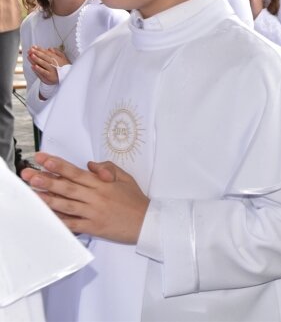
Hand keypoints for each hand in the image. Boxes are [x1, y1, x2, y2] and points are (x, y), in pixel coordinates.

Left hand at [21, 153, 149, 244]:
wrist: (147, 222)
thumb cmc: (135, 200)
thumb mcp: (125, 178)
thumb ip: (107, 168)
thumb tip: (89, 165)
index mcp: (103, 184)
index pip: (76, 172)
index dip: (58, 165)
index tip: (43, 159)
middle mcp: (96, 197)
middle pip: (67, 187)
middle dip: (46, 180)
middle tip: (29, 174)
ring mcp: (93, 213)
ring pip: (66, 205)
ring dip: (48, 198)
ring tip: (32, 192)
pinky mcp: (93, 227)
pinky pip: (73, 224)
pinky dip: (59, 220)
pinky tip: (47, 216)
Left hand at [28, 46, 69, 85]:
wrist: (68, 77)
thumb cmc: (65, 67)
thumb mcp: (64, 58)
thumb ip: (57, 52)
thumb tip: (50, 48)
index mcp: (56, 58)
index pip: (47, 53)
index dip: (40, 49)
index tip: (34, 46)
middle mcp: (54, 64)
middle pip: (44, 57)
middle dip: (37, 53)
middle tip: (30, 50)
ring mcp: (51, 70)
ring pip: (43, 64)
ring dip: (36, 59)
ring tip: (30, 56)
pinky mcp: (49, 77)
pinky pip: (43, 72)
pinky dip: (38, 69)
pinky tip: (33, 66)